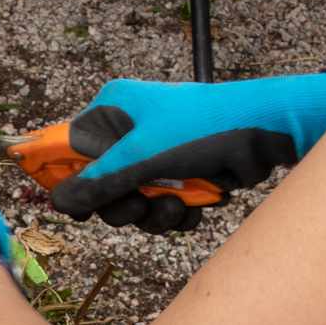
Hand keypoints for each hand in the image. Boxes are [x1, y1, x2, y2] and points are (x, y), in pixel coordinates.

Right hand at [51, 69, 325, 231]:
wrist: (269, 132)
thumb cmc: (204, 129)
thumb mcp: (143, 157)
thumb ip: (97, 183)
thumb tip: (56, 202)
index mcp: (113, 110)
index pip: (67, 147)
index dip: (65, 180)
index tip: (76, 209)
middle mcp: (130, 130)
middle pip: (99, 186)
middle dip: (123, 205)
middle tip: (141, 207)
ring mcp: (156, 154)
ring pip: (133, 202)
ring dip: (154, 214)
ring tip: (177, 207)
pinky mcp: (181, 174)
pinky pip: (161, 206)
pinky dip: (176, 213)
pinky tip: (197, 206)